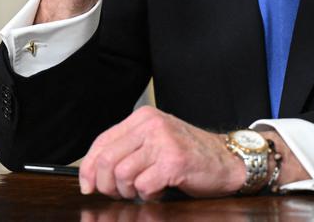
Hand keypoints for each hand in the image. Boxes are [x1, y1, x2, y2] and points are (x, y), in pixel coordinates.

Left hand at [79, 107, 244, 200]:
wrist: (226, 159)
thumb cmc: (188, 154)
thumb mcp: (154, 142)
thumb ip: (126, 150)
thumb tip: (92, 174)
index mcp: (142, 117)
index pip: (102, 142)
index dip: (88, 168)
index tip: (87, 185)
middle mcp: (151, 124)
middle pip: (107, 160)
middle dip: (107, 185)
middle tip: (119, 193)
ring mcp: (163, 141)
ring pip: (122, 175)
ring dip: (129, 191)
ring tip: (144, 189)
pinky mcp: (173, 161)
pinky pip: (143, 186)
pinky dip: (148, 194)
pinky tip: (160, 188)